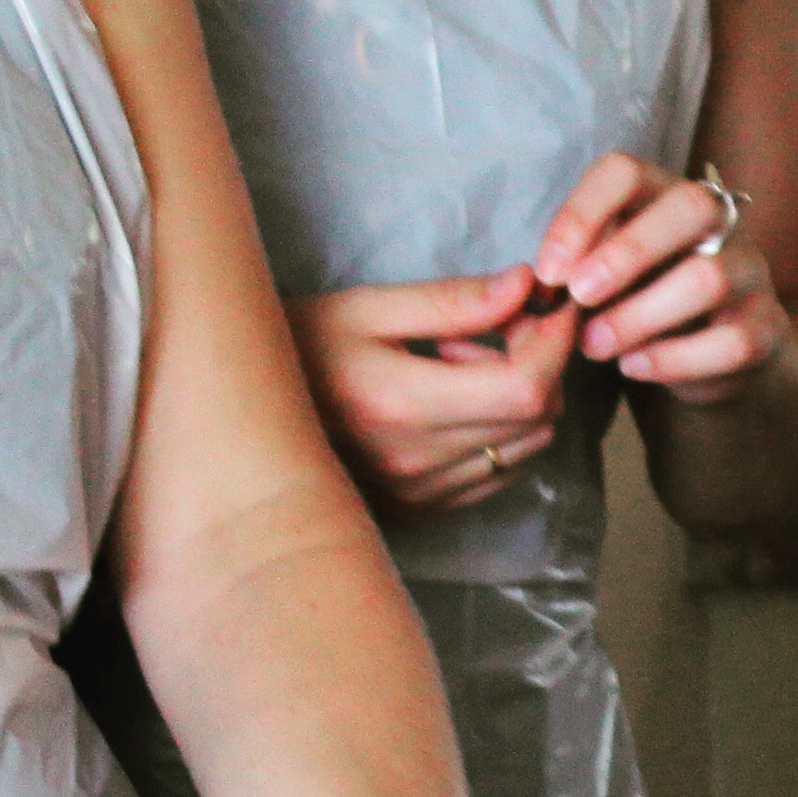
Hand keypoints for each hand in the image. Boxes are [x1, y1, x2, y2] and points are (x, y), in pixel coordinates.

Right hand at [288, 270, 580, 513]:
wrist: (243, 418)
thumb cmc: (299, 348)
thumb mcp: (366, 308)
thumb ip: (451, 301)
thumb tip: (525, 286)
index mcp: (402, 403)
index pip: (524, 387)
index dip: (555, 344)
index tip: (553, 307)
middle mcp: (417, 461)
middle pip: (536, 417)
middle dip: (542, 362)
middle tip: (502, 323)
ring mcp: (419, 494)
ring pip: (526, 447)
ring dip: (521, 399)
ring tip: (464, 363)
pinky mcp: (419, 510)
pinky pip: (498, 473)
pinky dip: (502, 432)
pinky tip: (455, 403)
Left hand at [535, 152, 789, 402]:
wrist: (707, 355)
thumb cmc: (640, 299)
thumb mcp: (603, 274)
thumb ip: (579, 267)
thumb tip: (547, 281)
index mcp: (663, 193)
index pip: (626, 172)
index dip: (582, 213)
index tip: (549, 270)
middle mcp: (718, 221)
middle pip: (689, 206)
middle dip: (627, 252)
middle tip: (579, 296)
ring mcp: (750, 271)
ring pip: (710, 277)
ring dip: (640, 315)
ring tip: (595, 346)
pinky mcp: (767, 326)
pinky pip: (729, 341)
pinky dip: (672, 359)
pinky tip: (633, 368)